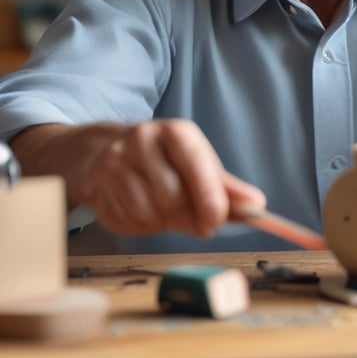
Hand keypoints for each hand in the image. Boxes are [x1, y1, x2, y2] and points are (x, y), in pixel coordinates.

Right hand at [78, 119, 264, 236]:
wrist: (106, 156)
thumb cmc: (166, 162)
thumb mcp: (199, 165)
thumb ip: (227, 188)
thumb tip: (257, 205)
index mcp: (176, 132)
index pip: (196, 164)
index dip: (209, 197)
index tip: (218, 221)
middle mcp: (143, 140)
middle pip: (173, 194)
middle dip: (189, 216)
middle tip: (197, 222)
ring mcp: (116, 163)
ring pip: (151, 211)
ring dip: (166, 222)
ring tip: (167, 210)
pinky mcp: (97, 188)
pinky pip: (129, 220)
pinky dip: (144, 225)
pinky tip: (145, 211)